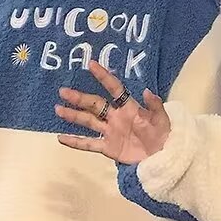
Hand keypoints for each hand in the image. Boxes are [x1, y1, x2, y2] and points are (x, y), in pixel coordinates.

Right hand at [55, 61, 170, 164]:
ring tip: (58, 109)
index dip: (104, 76)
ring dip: (73, 115)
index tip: (92, 64)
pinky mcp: (108, 148)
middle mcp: (116, 117)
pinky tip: (60, 138)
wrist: (161, 156)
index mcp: (129, 107)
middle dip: (80, 98)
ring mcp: (110, 132)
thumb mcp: (162, 119)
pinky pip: (88, 144)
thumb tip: (147, 91)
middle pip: (95, 104)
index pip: (114, 88)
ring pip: (88, 121)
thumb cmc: (162, 134)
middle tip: (63, 91)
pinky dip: (75, 142)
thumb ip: (155, 106)